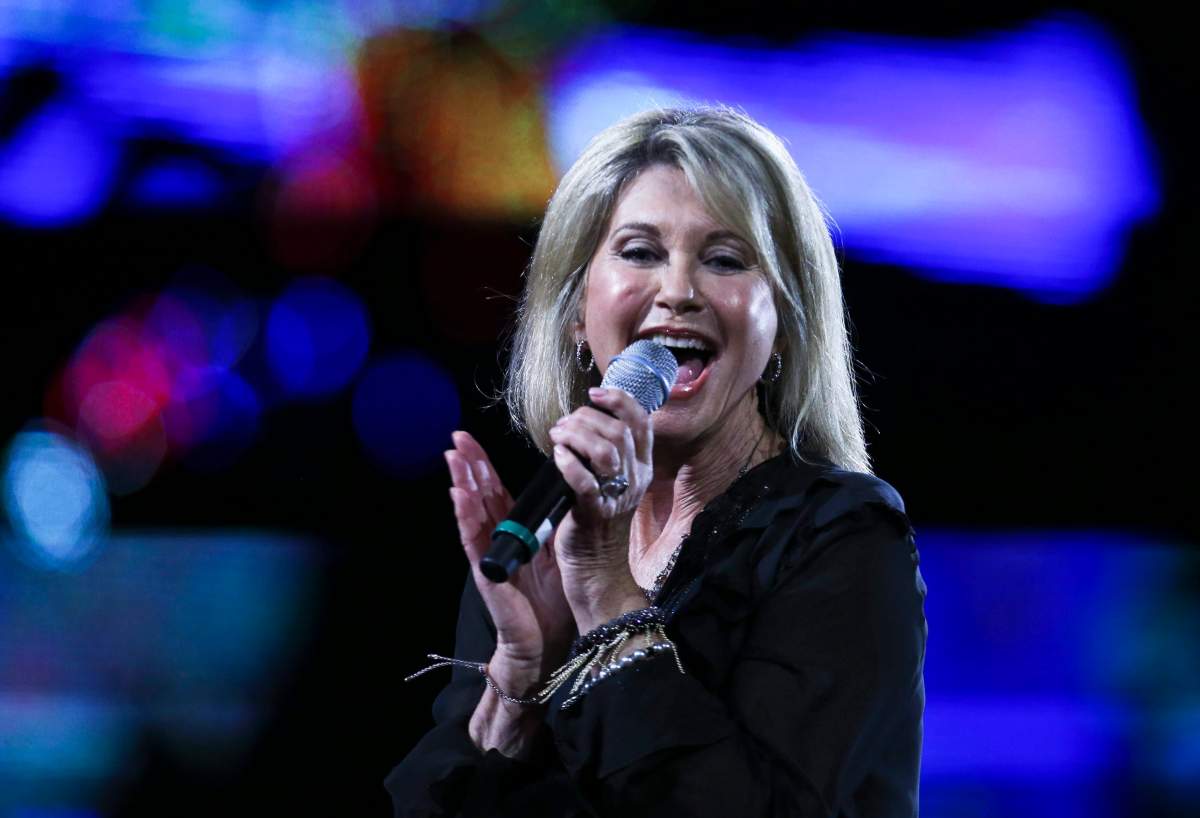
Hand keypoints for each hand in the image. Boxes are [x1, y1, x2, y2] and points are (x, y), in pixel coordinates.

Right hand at [446, 431, 573, 698]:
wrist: (547, 641)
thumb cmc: (552, 600)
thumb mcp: (557, 552)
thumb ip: (550, 523)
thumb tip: (561, 488)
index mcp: (515, 531)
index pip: (496, 491)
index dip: (484, 466)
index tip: (472, 440)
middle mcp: (498, 538)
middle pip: (479, 494)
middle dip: (468, 465)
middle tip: (456, 437)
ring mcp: (489, 553)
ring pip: (471, 511)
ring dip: (461, 483)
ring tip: (453, 457)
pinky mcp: (487, 570)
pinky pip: (474, 539)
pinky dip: (465, 517)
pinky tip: (458, 496)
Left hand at [548, 387, 653, 626]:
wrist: (596, 567)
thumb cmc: (597, 519)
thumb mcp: (612, 481)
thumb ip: (607, 452)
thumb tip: (585, 419)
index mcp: (641, 467)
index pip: (641, 422)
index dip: (619, 400)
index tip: (594, 393)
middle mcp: (634, 479)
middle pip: (619, 431)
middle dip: (586, 418)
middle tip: (563, 425)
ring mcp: (616, 496)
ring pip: (606, 450)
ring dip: (577, 435)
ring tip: (558, 437)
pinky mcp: (594, 512)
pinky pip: (585, 481)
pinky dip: (569, 462)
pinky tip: (558, 456)